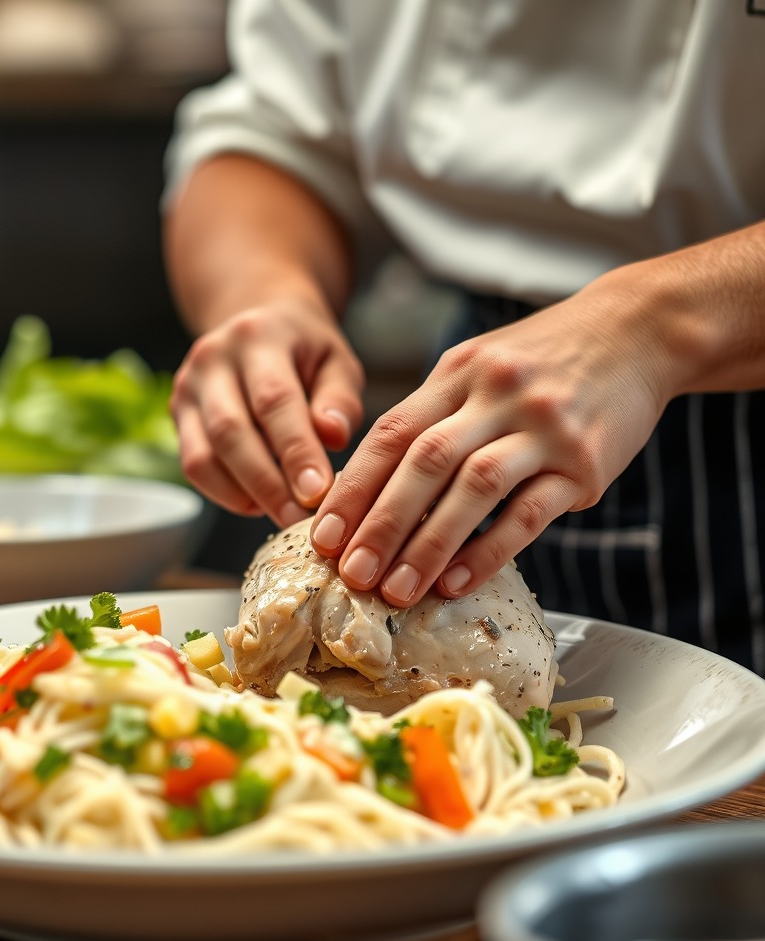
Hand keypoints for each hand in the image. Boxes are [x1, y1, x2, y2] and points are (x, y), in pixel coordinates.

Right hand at [171, 297, 364, 525]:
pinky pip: (193, 465)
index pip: (274, 400)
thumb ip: (339, 398)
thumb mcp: (336, 361)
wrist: (257, 323)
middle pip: (230, 431)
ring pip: (203, 455)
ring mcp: (187, 387)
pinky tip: (257, 503)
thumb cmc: (305, 350)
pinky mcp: (177, 414)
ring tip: (282, 515)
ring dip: (243, 494)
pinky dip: (224, 493)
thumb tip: (333, 437)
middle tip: (300, 518)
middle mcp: (212, 358)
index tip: (317, 492)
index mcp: (258, 337)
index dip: (295, 450)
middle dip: (267, 483)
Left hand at [310, 278, 673, 604]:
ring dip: (428, 545)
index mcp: (457, 373)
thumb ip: (430, 416)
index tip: (323, 536)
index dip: (353, 488)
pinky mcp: (584, 462)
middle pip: (424, 462)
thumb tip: (371, 486)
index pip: (391, 434)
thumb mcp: (476, 366)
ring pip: (474, 489)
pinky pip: (530, 512)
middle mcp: (495, 395)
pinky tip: (457, 581)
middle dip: (380, 523)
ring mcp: (543, 427)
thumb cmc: (541, 361)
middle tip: (351, 574)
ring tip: (396, 591)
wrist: (636, 331)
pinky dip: (489, 550)